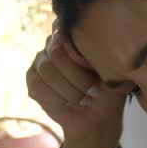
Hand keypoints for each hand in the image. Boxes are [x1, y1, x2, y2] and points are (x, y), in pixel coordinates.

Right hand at [26, 29, 130, 144]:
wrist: (98, 118)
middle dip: (78, 76)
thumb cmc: (109, 91)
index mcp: (74, 34)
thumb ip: (103, 54)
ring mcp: (40, 61)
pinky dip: (57, 99)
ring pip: (47, 69)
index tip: (93, 68)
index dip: (78, 50)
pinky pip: (38, 86)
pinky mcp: (33, 81)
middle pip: (56, 51)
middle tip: (94, 91)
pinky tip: (69, 104)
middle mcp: (54, 43)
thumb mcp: (113, 70)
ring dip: (70, 89)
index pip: (65, 28)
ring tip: (85, 99)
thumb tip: (92, 46)